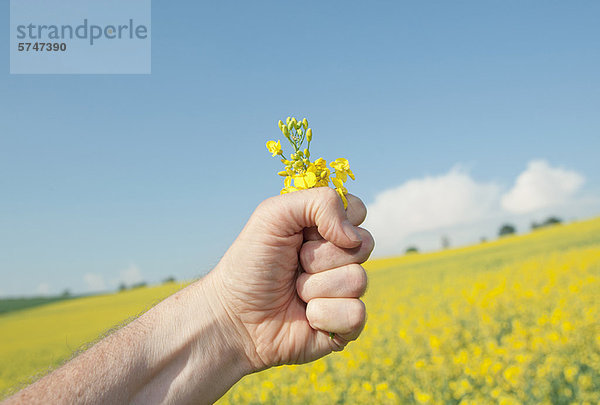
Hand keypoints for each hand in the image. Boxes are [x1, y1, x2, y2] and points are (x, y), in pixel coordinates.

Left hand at [206, 187, 373, 370]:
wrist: (234, 318)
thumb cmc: (250, 265)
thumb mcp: (274, 215)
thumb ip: (319, 202)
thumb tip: (353, 236)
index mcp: (324, 228)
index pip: (357, 211)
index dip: (337, 220)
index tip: (305, 231)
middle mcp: (339, 257)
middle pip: (363, 244)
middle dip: (320, 256)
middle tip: (294, 263)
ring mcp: (344, 291)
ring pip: (358, 280)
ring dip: (316, 287)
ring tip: (294, 292)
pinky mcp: (346, 325)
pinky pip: (356, 314)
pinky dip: (323, 314)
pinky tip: (305, 317)